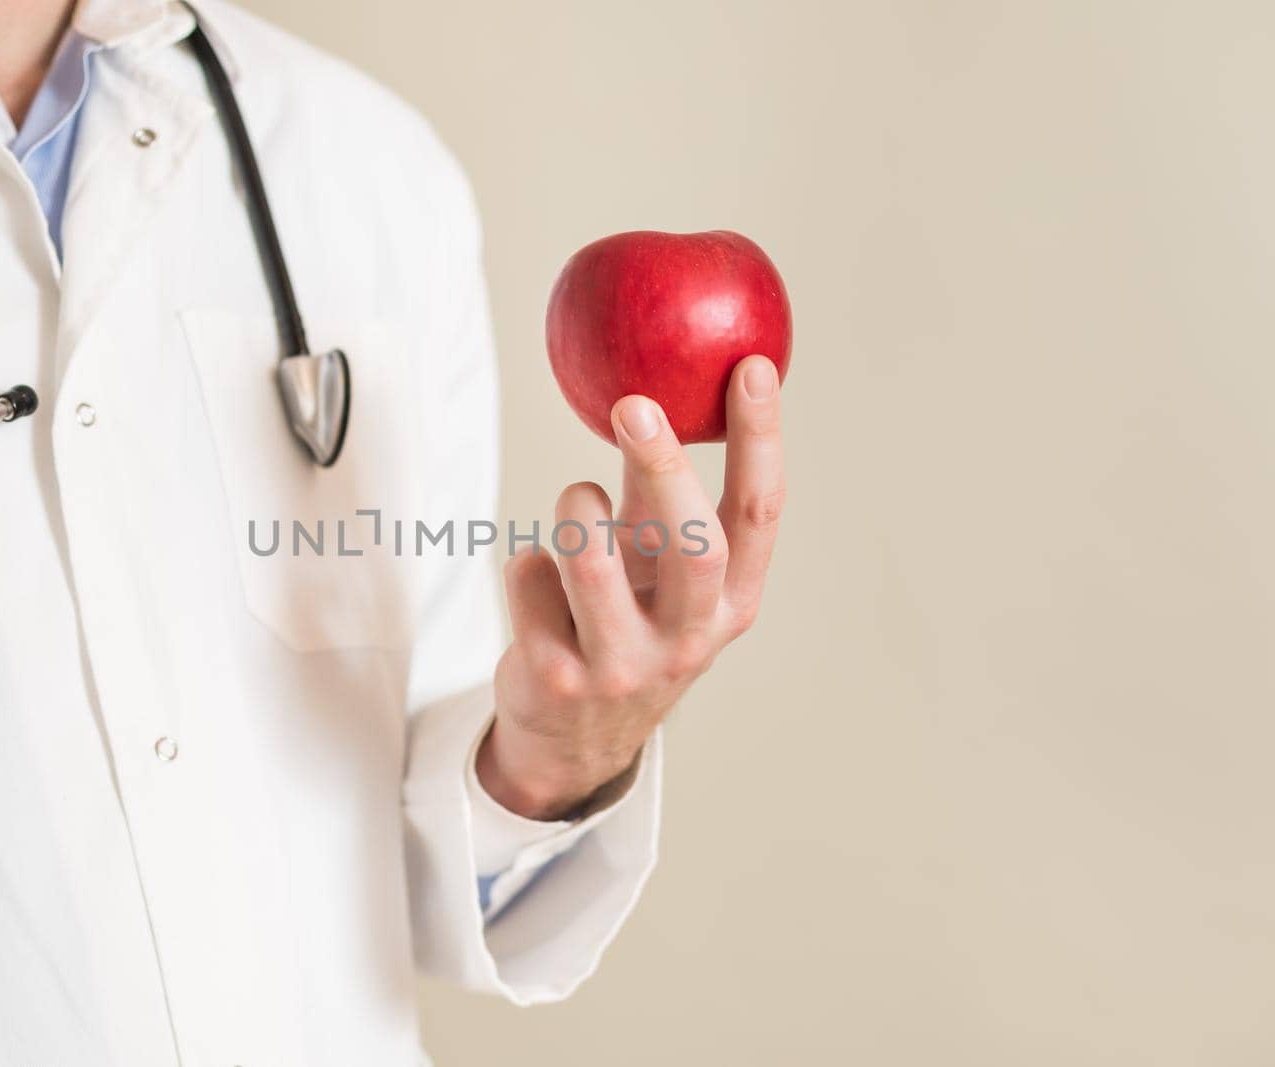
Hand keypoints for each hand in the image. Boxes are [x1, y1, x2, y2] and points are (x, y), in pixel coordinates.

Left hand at [478, 355, 785, 820]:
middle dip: (665, 467)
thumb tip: (655, 384)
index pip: (761, 513)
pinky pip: (530, 580)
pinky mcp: (558, 678)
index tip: (752, 366)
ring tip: (578, 501)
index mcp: (732, 602)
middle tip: (635, 404)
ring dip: (576, 511)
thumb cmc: (627, 619)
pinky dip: (528, 563)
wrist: (575, 736)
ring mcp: (623, 665)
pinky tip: (540, 586)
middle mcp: (689, 638)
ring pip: (592, 561)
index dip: (761, 438)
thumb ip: (658, 489)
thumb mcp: (658, 562)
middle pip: (693, 543)